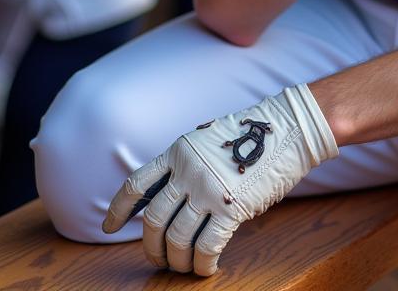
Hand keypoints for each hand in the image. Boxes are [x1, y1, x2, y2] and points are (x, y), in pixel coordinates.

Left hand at [102, 84, 337, 275]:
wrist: (288, 128)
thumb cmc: (252, 135)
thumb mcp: (207, 140)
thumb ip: (186, 164)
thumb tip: (167, 196)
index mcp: (178, 150)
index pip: (136, 184)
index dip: (119, 209)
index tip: (109, 228)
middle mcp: (187, 170)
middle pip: (153, 219)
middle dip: (151, 247)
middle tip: (158, 259)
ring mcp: (208, 189)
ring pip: (177, 238)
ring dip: (176, 261)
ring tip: (183, 267)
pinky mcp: (231, 208)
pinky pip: (206, 247)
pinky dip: (202, 264)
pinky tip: (207, 268)